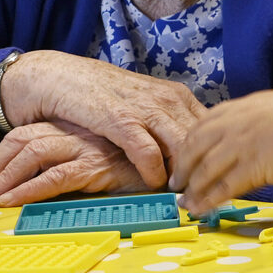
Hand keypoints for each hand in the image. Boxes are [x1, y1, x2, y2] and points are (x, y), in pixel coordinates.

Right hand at [0, 50, 205, 188]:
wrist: (54, 75)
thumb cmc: (101, 96)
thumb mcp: (143, 108)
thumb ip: (167, 128)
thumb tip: (196, 156)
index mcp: (177, 96)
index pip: (213, 131)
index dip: (217, 157)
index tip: (218, 182)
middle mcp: (167, 99)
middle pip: (204, 141)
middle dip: (206, 170)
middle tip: (205, 197)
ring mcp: (145, 107)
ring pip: (182, 146)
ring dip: (184, 175)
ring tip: (184, 197)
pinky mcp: (118, 118)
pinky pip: (147, 151)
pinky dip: (154, 171)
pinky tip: (153, 184)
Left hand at [0, 121, 149, 205]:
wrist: (176, 157)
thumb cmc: (141, 163)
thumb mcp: (105, 157)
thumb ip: (82, 159)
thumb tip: (48, 178)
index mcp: (76, 125)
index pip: (25, 134)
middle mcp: (78, 131)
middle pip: (21, 141)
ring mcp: (87, 146)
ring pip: (32, 155)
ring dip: (3, 180)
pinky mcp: (96, 165)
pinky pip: (55, 177)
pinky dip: (29, 190)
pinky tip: (12, 202)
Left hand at [170, 88, 272, 213]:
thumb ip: (260, 121)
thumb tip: (256, 135)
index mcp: (244, 106)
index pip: (205, 123)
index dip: (191, 141)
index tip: (184, 154)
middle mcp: (236, 123)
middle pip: (197, 145)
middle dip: (183, 165)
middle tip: (176, 181)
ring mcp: (241, 145)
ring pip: (205, 169)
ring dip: (191, 187)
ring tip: (184, 201)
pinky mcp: (251, 168)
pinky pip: (222, 187)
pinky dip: (207, 200)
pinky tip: (199, 209)